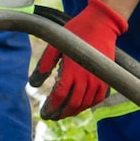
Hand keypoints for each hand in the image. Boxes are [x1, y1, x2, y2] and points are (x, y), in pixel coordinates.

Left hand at [28, 0, 127, 119]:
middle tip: (51, 116)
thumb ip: (44, 64)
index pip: (60, 96)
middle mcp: (87, 78)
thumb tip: (33, 84)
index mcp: (72, 70)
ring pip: (85, 104)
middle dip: (60, 113)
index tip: (44, 113)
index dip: (51, 107)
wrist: (101, 24)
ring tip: (63, 113)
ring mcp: (99, 79)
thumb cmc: (76, 32)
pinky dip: (88, 105)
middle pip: (72, 104)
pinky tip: (80, 106)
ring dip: (73, 111)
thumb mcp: (55, 45)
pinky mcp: (106, 78)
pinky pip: (98, 99)